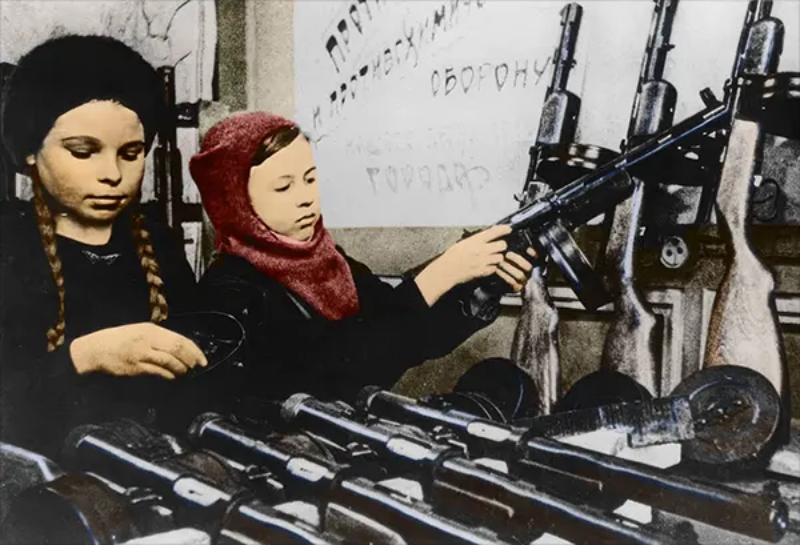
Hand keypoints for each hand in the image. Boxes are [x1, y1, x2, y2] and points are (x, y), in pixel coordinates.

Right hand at [70, 322, 207, 379]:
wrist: (95, 349)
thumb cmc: (119, 340)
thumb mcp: (140, 332)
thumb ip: (159, 338)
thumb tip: (181, 349)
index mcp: (151, 330)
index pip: (179, 339)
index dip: (194, 350)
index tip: (202, 358)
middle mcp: (147, 340)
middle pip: (177, 349)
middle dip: (191, 359)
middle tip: (197, 366)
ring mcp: (141, 353)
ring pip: (169, 361)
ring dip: (181, 368)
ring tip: (185, 372)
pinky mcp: (135, 367)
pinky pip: (157, 371)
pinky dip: (168, 375)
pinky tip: (173, 377)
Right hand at [415, 225, 537, 304]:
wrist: (447, 270)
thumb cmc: (452, 257)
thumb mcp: (463, 242)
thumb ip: (476, 240)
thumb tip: (486, 237)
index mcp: (476, 240)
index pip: (494, 231)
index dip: (504, 229)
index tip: (508, 228)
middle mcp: (482, 250)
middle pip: (502, 245)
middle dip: (502, 246)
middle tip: (499, 246)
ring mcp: (484, 261)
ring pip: (500, 257)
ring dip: (498, 257)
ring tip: (491, 258)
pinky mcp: (484, 271)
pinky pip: (494, 268)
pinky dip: (493, 267)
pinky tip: (486, 266)